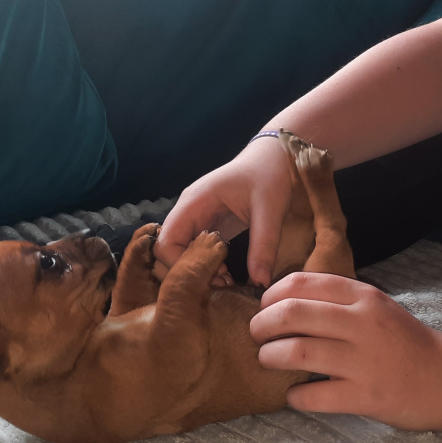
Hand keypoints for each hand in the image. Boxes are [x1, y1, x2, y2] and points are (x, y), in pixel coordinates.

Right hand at [154, 137, 290, 285]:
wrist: (276, 157)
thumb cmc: (270, 174)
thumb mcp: (270, 210)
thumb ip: (264, 246)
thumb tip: (260, 282)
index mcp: (195, 202)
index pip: (166, 242)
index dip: (181, 265)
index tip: (211, 277)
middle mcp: (188, 211)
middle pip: (166, 251)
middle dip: (187, 272)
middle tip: (218, 285)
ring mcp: (196, 218)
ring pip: (179, 253)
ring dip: (196, 272)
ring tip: (224, 282)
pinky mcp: (208, 226)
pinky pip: (194, 251)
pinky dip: (205, 266)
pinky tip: (226, 274)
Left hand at [249, 272, 441, 429]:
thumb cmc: (406, 343)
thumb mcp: (377, 307)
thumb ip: (338, 301)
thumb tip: (282, 301)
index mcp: (363, 296)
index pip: (302, 283)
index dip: (271, 295)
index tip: (265, 309)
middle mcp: (363, 324)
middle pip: (292, 313)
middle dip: (262, 325)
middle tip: (257, 336)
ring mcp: (366, 361)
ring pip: (297, 352)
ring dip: (270, 356)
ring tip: (268, 360)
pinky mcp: (367, 397)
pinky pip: (314, 396)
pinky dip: (295, 397)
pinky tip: (295, 395)